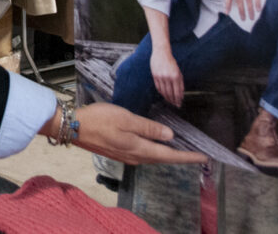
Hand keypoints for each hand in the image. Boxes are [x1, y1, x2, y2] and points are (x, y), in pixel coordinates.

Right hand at [63, 103, 205, 164]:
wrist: (73, 127)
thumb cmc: (100, 119)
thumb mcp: (126, 118)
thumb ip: (149, 128)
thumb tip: (170, 136)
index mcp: (139, 148)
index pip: (169, 155)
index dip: (188, 156)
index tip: (204, 158)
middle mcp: (135, 156)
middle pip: (163, 158)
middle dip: (181, 157)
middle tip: (197, 155)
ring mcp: (126, 156)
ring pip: (153, 157)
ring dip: (168, 155)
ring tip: (181, 150)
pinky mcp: (118, 152)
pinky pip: (143, 154)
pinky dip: (155, 152)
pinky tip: (156, 145)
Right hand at [149, 47, 184, 107]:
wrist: (161, 53)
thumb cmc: (171, 62)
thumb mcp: (179, 72)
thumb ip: (180, 83)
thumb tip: (181, 94)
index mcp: (175, 76)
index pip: (177, 92)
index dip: (178, 99)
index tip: (179, 104)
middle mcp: (168, 77)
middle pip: (170, 93)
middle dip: (173, 100)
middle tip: (175, 105)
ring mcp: (160, 77)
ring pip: (163, 92)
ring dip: (167, 98)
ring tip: (170, 101)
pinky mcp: (154, 76)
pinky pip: (158, 88)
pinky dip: (161, 93)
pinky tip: (164, 95)